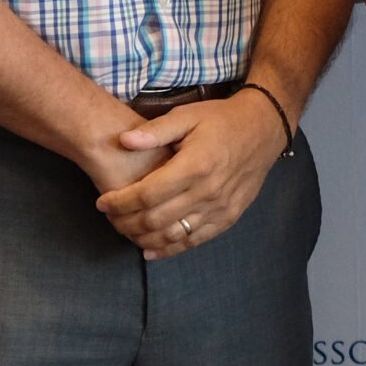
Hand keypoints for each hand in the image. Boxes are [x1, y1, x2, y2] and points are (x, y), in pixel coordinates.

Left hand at [94, 93, 289, 258]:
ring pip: (173, 235)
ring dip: (144, 237)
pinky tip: (150, 249)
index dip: (120, 201)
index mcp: (194, 165)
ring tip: (125, 230)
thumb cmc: (222, 120)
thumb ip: (155, 131)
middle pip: (156, 219)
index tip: (102, 202)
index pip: (147, 193)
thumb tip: (123, 141)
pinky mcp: (229, 218)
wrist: (264, 129)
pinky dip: (170, 249)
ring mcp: (220, 208)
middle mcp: (207, 191)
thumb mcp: (188, 116)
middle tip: (109, 217)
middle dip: (125, 222)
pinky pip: (195, 240)